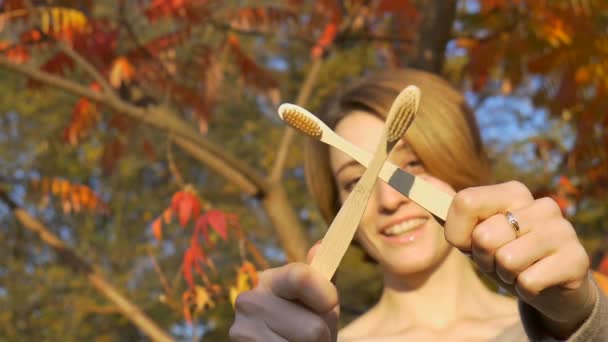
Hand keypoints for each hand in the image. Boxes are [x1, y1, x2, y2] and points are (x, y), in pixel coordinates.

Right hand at [229, 244, 339, 341]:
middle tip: (311, 337)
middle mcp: (250, 301)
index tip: (332, 304)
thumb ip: (322, 278)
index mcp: (270, 280)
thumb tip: (322, 244)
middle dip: (322, 336)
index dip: (326, 296)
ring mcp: (243, 331)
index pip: (301, 278)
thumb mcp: (317, 302)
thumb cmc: (305, 325)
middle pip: (314, 328)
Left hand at [443, 181, 594, 336]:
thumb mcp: (472, 234)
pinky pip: (529, 281)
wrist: (549, 284)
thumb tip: (414, 183)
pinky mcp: (576, 259)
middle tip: (500, 259)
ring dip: (505, 274)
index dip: (457, 232)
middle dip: (484, 258)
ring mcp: (562, 230)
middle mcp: (541, 205)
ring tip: (518, 269)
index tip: (468, 242)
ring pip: (506, 260)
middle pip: (483, 236)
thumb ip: (446, 211)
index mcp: (513, 192)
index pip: (465, 202)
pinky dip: (525, 288)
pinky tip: (536, 280)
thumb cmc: (503, 253)